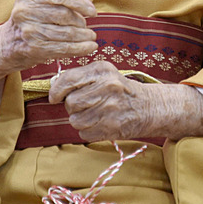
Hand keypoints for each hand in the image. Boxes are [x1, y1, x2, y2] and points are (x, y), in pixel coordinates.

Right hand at [0, 0, 97, 93]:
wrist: (8, 44)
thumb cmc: (30, 19)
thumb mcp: (39, 1)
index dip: (79, 2)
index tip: (92, 11)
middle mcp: (25, 10)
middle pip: (64, 14)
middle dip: (81, 21)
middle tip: (87, 26)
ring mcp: (28, 30)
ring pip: (65, 32)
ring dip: (83, 36)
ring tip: (91, 37)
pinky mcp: (33, 48)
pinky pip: (63, 48)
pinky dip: (80, 48)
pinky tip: (90, 48)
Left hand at [48, 61, 202, 141]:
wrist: (149, 107)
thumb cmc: (121, 90)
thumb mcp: (104, 74)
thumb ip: (79, 77)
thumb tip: (52, 88)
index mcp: (102, 70)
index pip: (68, 79)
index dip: (56, 90)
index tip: (54, 97)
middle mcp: (106, 87)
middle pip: (70, 103)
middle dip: (73, 106)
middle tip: (87, 104)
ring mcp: (110, 108)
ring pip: (75, 120)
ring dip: (80, 120)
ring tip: (95, 113)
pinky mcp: (112, 128)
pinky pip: (84, 133)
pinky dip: (88, 131)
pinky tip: (101, 123)